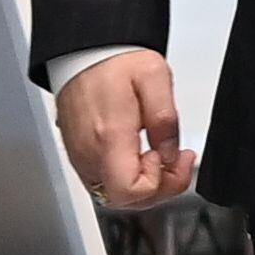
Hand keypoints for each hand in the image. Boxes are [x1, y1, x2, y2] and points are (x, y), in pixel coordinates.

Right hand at [54, 51, 198, 210]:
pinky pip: (104, 184)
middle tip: (176, 160)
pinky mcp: (78, 156)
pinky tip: (140, 157)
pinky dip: (127, 179)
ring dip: (143, 185)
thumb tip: (170, 154)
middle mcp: (89, 153)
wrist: (83, 53)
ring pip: (114, 196)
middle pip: (125, 201)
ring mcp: (81, 158)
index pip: (130, 191)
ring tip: (159, 156)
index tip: (165, 156)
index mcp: (109, 135)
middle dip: (158, 187)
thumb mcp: (154, 77)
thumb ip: (165, 119)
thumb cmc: (114, 62)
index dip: (157, 182)